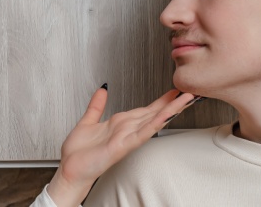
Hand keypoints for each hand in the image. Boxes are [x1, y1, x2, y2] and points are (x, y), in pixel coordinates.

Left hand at [46, 87, 195, 205]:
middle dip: (172, 103)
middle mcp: (125, 130)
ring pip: (152, 121)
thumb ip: (97, 105)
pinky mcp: (123, 146)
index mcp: (119, 123)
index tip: (174, 91)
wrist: (70, 170)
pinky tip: (165, 116)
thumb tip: (103, 89)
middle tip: (190, 93)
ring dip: (170, 110)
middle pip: (154, 113)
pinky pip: (141, 133)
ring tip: (186, 100)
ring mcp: (126, 138)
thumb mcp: (88, 121)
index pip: (145, 109)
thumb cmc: (78, 153)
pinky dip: (154, 124)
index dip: (161, 100)